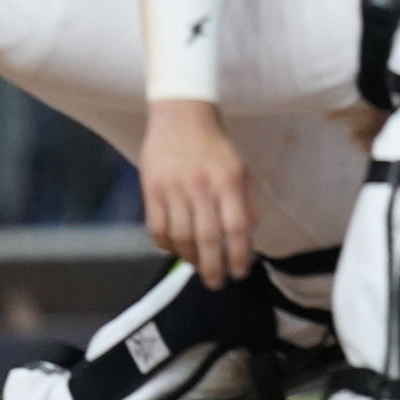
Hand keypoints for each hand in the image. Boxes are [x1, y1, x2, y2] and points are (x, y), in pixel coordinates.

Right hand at [140, 98, 254, 289]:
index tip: (239, 272)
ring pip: (180, 237)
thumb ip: (247, 202)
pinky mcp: (150, 190)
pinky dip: (165, 246)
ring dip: (190, 258)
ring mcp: (173, 188)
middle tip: (216, 283)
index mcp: (228, 180)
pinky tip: (175, 250)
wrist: (180, 117)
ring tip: (197, 265)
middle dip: (213, 267)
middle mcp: (201, 186)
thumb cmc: (215, 147)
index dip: (239, 254)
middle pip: (208, 238)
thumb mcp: (241, 169)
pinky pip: (156, 228)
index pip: (237, 226)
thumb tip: (248, 239)